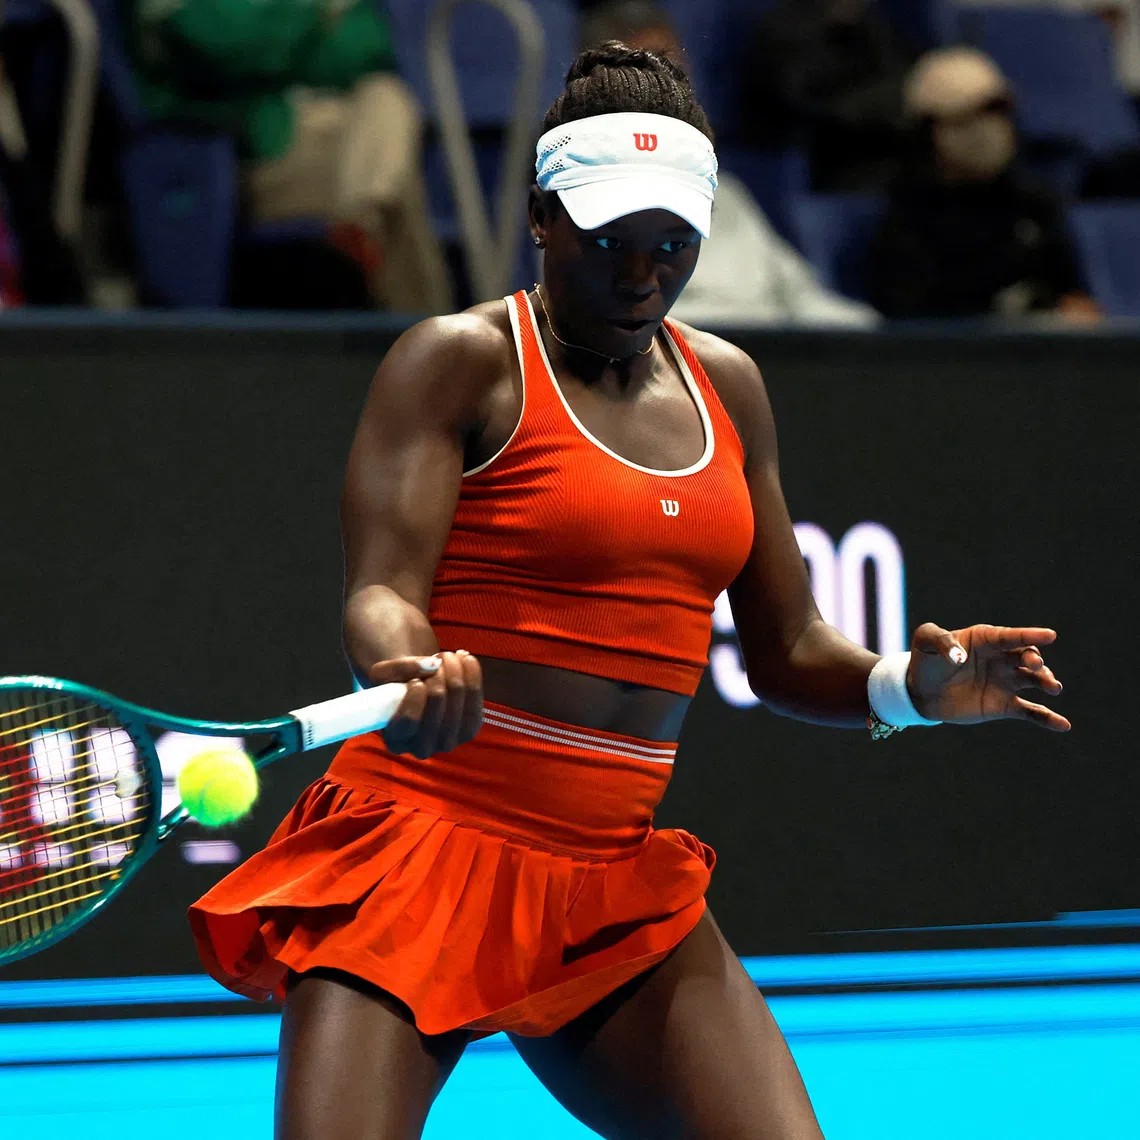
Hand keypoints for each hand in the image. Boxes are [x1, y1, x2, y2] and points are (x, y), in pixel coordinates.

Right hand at [368, 651, 483, 757]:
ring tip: (447, 656)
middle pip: (438, 704)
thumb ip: (401, 668)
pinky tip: (464, 659)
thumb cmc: (394, 685)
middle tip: (435, 658)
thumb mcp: (383, 673)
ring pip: (458, 698)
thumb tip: (433, 664)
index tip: (415, 681)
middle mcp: (422, 748)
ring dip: (454, 670)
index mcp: (396, 741)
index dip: (414, 697)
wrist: (416, 689)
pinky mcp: (469, 730)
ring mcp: (448, 742)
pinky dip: (472, 673)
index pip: (408, 722)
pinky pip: (476, 698)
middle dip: (438, 674)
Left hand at [906, 623, 1069, 731]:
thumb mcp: (926, 640)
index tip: (1050, 635)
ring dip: (1047, 681)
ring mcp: (1006, 682)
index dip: (1030, 635)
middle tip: (1035, 665)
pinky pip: (1030, 711)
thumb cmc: (926, 659)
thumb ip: (941, 641)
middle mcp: (1002, 658)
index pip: (1011, 636)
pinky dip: (1047, 718)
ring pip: (1034, 680)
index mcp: (986, 638)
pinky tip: (1063, 725)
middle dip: (1034, 660)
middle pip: (1027, 656)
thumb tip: (959, 656)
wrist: (920, 691)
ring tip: (1053, 687)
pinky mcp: (1004, 705)